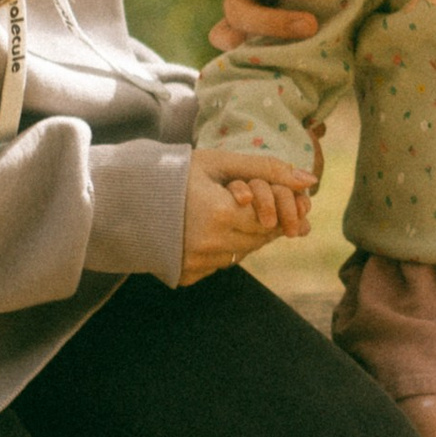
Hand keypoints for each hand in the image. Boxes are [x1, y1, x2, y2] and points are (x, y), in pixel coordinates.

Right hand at [179, 147, 316, 285]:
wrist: (125, 199)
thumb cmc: (174, 173)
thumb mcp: (221, 162)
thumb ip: (268, 169)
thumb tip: (311, 182)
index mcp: (220, 212)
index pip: (269, 218)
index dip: (275, 207)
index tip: (271, 196)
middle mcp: (211, 243)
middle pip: (259, 238)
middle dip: (264, 221)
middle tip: (252, 204)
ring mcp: (198, 263)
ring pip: (243, 254)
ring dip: (246, 235)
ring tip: (230, 214)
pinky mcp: (188, 274)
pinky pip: (221, 264)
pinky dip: (225, 248)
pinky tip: (211, 230)